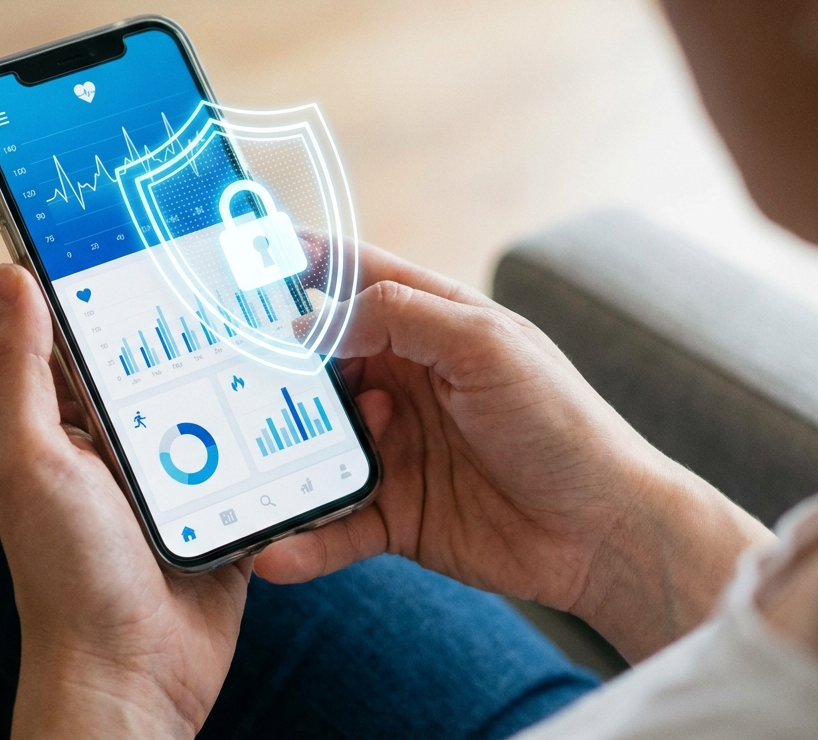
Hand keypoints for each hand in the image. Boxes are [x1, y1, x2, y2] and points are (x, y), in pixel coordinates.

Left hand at [0, 264, 250, 738]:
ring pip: (215, 402)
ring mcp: (179, 476)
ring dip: (241, 370)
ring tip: (284, 312)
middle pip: (164, 362)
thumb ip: (21, 371)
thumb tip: (11, 276)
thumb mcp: (32, 460)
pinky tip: (305, 388)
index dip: (112, 285)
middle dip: (194, 320)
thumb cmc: (67, 574)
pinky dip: (273, 429)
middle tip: (236, 261)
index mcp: (71, 424)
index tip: (145, 228)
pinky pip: (253, 455)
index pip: (90, 336)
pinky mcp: (225, 507)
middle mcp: (124, 444)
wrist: (135, 677)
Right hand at [256, 243, 772, 661]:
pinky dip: (305, 538)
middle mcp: (403, 380)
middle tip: (211, 381)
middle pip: (316, 366)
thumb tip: (319, 318)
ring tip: (233, 476)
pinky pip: (335, 521)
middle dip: (267, 372)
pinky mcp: (394, 512)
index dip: (299, 265)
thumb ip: (405, 315)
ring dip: (277, 459)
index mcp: (430, 325)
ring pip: (314, 445)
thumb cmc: (560, 423)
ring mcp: (394, 447)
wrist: (605, 532)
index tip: (240, 266)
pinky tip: (277, 552)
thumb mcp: (487, 347)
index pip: (353, 279)